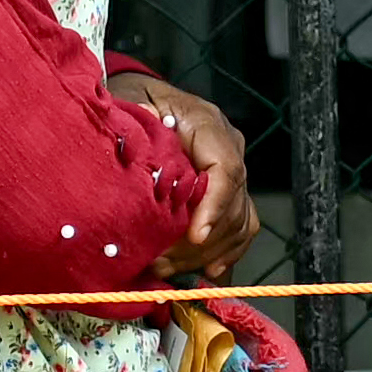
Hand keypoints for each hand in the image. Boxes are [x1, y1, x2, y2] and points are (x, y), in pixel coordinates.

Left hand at [121, 73, 255, 281]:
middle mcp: (229, 146)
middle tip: (162, 262)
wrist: (145, 98)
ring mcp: (233, 171)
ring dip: (207, 253)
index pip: (226, 169)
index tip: (195, 236)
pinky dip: (227, 253)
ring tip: (168, 270)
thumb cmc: (135, 100)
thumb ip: (135, 122)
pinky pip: (240, 226)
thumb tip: (132, 140)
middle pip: (233, 203)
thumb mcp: (131, 103)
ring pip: (239, 221)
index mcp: (207, 123)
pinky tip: (207, 274)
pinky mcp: (229, 191)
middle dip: (201, 242)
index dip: (214, 206)